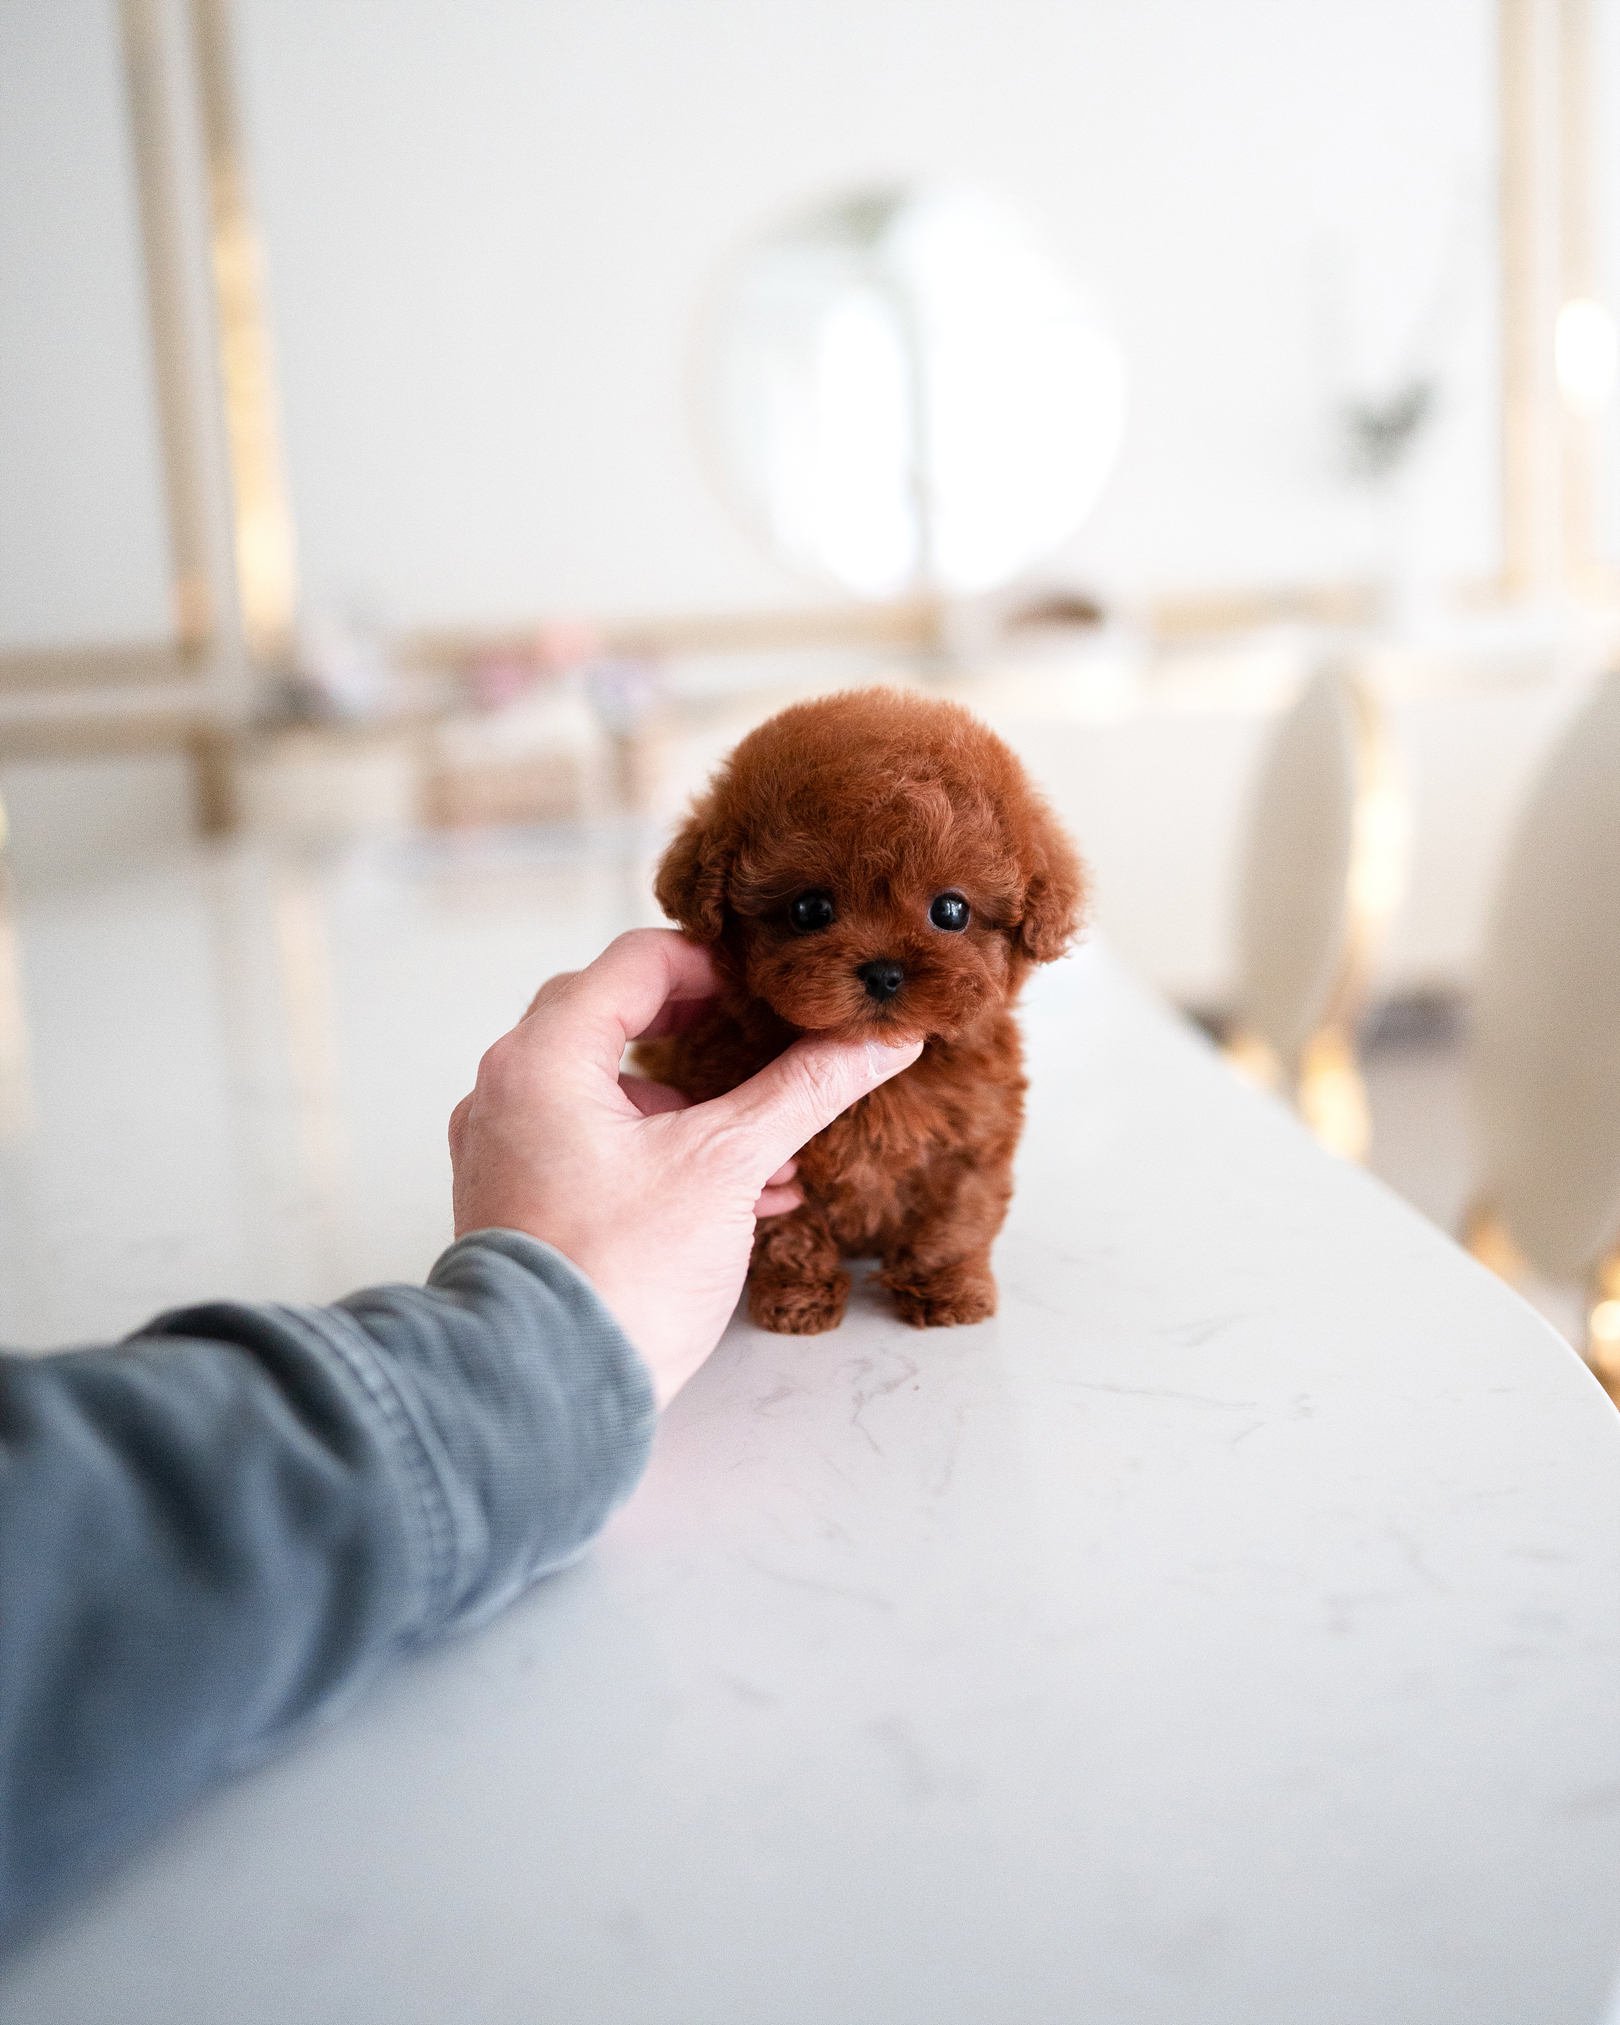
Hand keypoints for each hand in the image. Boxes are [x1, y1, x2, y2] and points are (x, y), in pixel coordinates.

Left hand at [449, 929, 921, 1405]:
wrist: (544, 1394)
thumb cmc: (618, 1275)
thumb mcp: (728, 1166)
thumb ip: (804, 1090)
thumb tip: (879, 1039)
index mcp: (545, 1057)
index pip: (637, 960)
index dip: (717, 963)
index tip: (775, 990)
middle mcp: (510, 1089)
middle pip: (618, 1014)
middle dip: (708, 1029)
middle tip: (771, 1038)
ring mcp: (509, 1147)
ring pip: (612, 1088)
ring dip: (698, 1101)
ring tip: (775, 1140)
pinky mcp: (524, 1201)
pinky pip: (599, 1145)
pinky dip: (666, 1149)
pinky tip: (745, 1192)